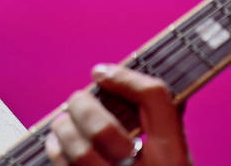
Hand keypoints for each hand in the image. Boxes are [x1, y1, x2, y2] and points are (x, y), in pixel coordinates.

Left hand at [44, 64, 191, 165]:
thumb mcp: (174, 159)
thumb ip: (162, 126)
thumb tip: (127, 81)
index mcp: (175, 159)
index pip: (155, 100)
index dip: (124, 78)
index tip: (100, 72)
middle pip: (104, 129)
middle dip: (81, 107)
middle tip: (76, 100)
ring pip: (77, 151)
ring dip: (63, 129)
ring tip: (63, 122)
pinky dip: (56, 151)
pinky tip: (57, 143)